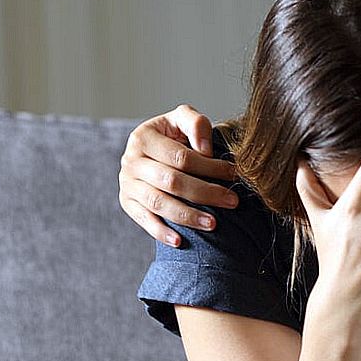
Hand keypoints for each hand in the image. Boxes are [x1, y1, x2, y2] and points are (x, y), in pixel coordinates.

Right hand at [118, 104, 238, 246]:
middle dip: (206, 193)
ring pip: (159, 203)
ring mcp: (127, 184)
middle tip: (232, 201)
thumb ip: (196, 124)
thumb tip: (205, 150)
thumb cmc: (175, 134)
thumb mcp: (183, 119)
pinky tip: (180, 241)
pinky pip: (144, 220)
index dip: (210, 166)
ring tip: (213, 223)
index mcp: (143, 137)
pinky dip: (161, 232)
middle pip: (172, 182)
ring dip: (188, 216)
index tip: (233, 174)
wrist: (152, 149)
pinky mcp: (127, 203)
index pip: (181, 157)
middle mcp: (130, 161)